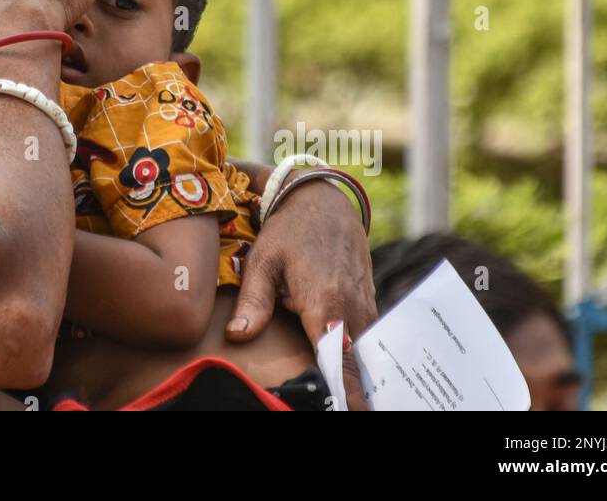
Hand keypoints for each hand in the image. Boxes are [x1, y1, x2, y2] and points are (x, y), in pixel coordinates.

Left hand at [226, 172, 376, 410]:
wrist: (320, 198)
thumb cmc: (287, 230)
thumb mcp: (262, 261)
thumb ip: (253, 302)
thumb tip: (236, 337)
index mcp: (325, 301)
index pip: (337, 357)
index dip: (344, 388)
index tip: (349, 409)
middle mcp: (352, 305)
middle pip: (357, 360)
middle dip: (355, 388)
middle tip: (352, 408)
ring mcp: (364, 302)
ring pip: (367, 348)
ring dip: (362, 373)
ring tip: (358, 399)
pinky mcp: (368, 298)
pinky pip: (369, 334)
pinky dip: (365, 353)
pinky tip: (361, 374)